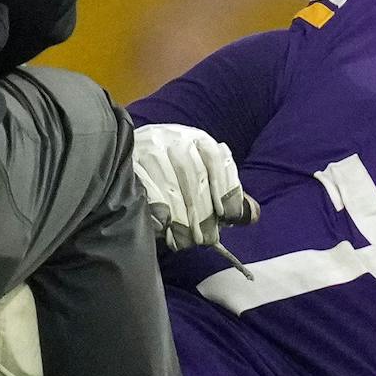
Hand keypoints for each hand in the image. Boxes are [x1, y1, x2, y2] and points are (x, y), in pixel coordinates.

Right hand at [132, 123, 255, 251]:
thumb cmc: (174, 170)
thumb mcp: (202, 173)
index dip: (223, 188)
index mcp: (198, 139)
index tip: (225, 216)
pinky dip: (158, 209)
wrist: (123, 150)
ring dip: (181, 216)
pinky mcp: (130, 162)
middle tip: (205, 238)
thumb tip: (252, 215)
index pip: (216, 159)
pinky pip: (147, 189)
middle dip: (202, 211)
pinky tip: (164, 226)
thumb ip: (226, 193)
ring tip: (187, 238)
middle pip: (193, 175)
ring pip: (170, 184)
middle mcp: (175, 137)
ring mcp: (150, 147)